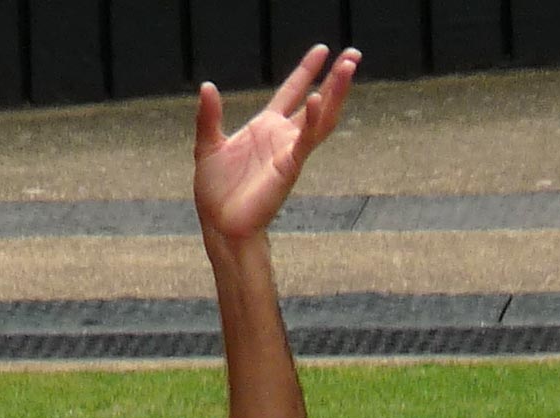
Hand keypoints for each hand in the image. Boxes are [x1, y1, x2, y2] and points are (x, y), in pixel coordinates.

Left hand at [194, 45, 359, 242]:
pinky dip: (313, 120)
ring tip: (349, 67)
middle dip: (335, 79)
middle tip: (353, 54)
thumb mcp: (207, 146)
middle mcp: (281, 138)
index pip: (291, 92)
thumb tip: (206, 86)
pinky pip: (305, 142)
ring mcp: (288, 152)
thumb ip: (208, 117)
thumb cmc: (215, 192)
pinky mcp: (288, 168)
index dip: (306, 71)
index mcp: (265, 128)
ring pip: (320, 118)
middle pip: (316, 101)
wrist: (218, 225)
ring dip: (336, 93)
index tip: (321, 50)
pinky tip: (318, 99)